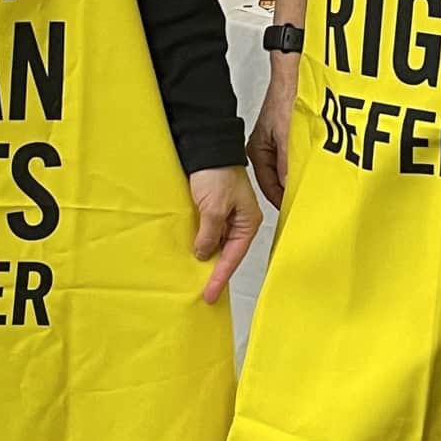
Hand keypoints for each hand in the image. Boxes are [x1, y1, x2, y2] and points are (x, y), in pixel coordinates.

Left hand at [189, 166, 260, 304]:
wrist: (207, 146)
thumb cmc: (217, 173)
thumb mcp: (214, 209)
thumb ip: (209, 234)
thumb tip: (203, 254)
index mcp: (247, 221)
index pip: (233, 257)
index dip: (220, 277)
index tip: (210, 294)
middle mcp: (240, 220)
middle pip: (228, 253)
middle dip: (216, 272)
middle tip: (204, 293)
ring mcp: (226, 214)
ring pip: (217, 243)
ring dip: (207, 258)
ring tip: (197, 279)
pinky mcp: (213, 208)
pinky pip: (208, 232)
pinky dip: (201, 243)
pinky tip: (192, 254)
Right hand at [246, 60, 299, 210]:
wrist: (295, 74)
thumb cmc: (286, 98)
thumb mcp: (287, 136)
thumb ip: (288, 164)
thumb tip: (290, 187)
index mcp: (258, 151)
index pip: (269, 186)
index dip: (282, 201)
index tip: (294, 211)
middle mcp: (266, 149)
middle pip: (278, 180)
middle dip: (291, 191)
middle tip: (306, 203)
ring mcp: (278, 143)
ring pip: (288, 170)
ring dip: (300, 177)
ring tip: (313, 188)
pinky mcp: (290, 136)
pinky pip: (297, 158)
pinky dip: (305, 165)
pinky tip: (316, 168)